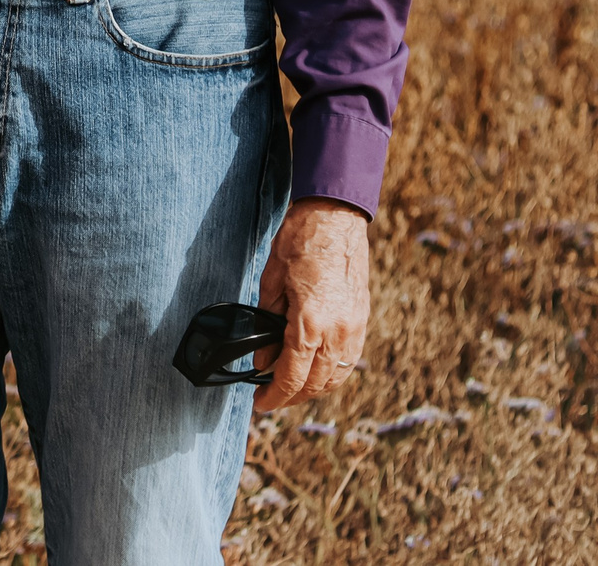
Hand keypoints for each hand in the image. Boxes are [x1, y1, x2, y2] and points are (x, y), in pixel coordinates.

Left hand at [253, 199, 371, 410]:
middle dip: (292, 397)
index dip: (275, 396)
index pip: (292, 376)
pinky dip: (332, 374)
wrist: (334, 218)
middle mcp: (338, 332)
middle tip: (271, 398)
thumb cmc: (298, 243)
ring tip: (290, 389)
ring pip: (336, 376)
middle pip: (316, 383)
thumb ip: (266, 324)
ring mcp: (355, 328)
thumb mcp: (270, 282)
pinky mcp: (362, 321)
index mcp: (310, 322)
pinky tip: (316, 372)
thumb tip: (262, 358)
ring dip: (314, 389)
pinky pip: (349, 361)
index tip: (261, 404)